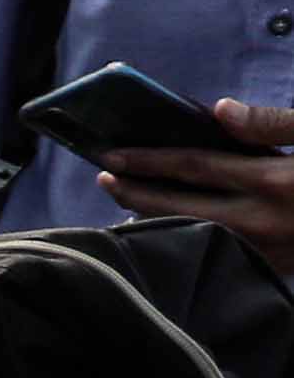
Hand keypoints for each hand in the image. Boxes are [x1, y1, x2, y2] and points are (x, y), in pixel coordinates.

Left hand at [102, 98, 293, 259]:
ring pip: (190, 237)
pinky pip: (214, 254)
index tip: (112, 156)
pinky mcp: (269, 268)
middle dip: (135, 194)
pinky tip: (169, 228)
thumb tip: (221, 109)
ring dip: (153, 221)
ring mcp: (263, 251)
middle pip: (179, 209)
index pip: (194, 167)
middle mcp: (260, 220)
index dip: (148, 161)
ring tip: (126, 201)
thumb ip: (272, 124)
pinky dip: (184, 240)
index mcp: (273, 181)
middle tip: (104, 179)